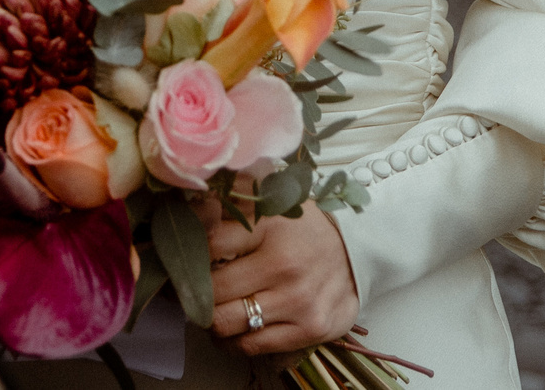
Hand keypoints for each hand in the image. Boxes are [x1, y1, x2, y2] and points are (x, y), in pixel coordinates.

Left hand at [204, 199, 359, 356]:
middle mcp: (284, 264)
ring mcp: (298, 301)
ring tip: (213, 309)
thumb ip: (229, 198)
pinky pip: (251, 346)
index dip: (189, 255)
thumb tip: (189, 205)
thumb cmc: (303, 226)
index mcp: (270, 225)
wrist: (359, 250)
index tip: (186, 260)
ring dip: (211, 320)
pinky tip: (234, 327)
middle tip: (193, 289)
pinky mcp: (309, 330)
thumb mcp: (269, 199)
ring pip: (226, 323)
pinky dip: (233, 340)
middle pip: (212, 291)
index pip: (208, 246)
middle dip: (196, 292)